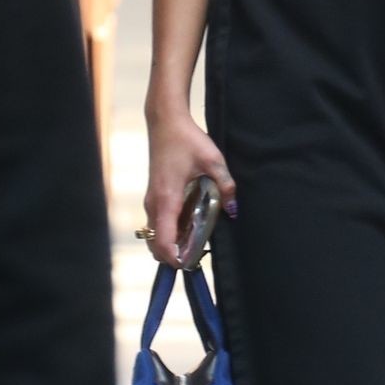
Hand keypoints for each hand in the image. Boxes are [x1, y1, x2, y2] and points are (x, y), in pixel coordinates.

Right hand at [143, 108, 236, 264]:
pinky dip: (169, 232)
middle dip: (174, 255)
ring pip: (155, 234)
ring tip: (196, 243)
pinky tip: (190, 227)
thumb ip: (225, 186)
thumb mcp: (213, 161)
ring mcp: (151, 200)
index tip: (192, 262)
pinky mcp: (154, 196)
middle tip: (198, 256)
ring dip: (172, 244)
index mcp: (166, 200)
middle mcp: (154, 204)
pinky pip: (158, 223)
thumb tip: (234, 209)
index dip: (175, 257)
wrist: (165, 122)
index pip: (163, 241)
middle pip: (156, 244)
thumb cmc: (186, 140)